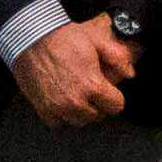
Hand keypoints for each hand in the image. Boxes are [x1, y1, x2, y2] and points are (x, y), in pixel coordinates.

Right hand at [14, 13, 133, 126]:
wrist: (31, 38)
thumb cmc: (63, 38)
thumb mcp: (96, 40)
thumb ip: (118, 58)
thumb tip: (130, 73)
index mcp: (93, 86)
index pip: (116, 106)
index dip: (114, 97)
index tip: (109, 91)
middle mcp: (76, 101)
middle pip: (97, 115)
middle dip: (98, 104)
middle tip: (91, 90)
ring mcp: (58, 108)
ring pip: (79, 121)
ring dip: (81, 111)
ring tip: (77, 95)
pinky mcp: (43, 109)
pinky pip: (58, 123)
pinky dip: (61, 116)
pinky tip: (62, 101)